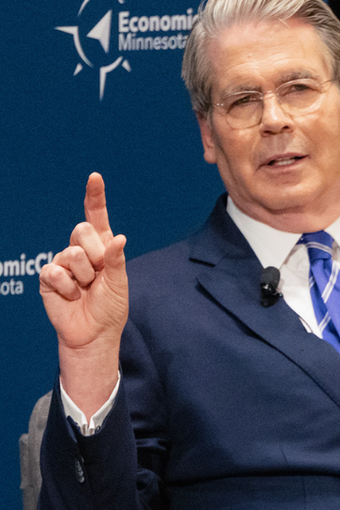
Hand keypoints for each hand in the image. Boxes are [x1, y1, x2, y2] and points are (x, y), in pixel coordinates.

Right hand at [39, 172, 127, 414]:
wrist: (94, 332)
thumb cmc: (110, 307)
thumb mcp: (120, 283)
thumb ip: (117, 259)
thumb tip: (118, 238)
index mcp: (103, 247)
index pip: (97, 218)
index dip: (94, 197)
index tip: (95, 177)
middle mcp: (81, 250)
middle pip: (82, 231)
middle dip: (95, 253)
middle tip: (99, 274)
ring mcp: (63, 262)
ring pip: (70, 253)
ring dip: (84, 275)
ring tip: (86, 289)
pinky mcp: (48, 277)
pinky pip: (55, 271)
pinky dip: (67, 286)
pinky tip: (71, 295)